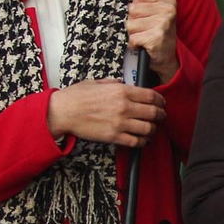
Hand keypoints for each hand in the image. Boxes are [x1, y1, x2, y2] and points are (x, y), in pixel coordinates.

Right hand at [47, 79, 165, 146]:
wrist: (62, 112)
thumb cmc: (76, 96)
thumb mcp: (96, 82)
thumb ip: (113, 82)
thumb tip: (122, 82)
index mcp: (121, 91)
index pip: (152, 96)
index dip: (160, 100)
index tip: (161, 103)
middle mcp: (124, 106)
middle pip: (154, 112)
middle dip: (161, 115)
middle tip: (160, 116)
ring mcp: (120, 123)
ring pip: (148, 128)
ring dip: (153, 129)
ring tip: (151, 128)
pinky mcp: (114, 136)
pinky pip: (136, 142)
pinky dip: (143, 141)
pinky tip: (142, 139)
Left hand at [126, 0, 179, 78]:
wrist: (167, 56)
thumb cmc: (158, 32)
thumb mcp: (156, 11)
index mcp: (169, 1)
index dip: (138, 7)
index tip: (147, 15)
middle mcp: (168, 11)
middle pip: (132, 9)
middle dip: (134, 21)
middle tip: (145, 28)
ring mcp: (163, 24)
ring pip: (130, 24)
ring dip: (134, 33)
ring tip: (145, 36)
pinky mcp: (156, 38)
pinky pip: (132, 38)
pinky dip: (134, 44)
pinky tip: (143, 45)